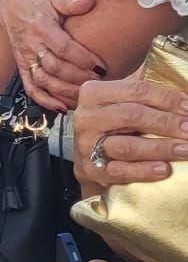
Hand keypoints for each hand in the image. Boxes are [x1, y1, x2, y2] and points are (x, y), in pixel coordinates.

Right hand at [0, 0, 102, 110]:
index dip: (82, 59)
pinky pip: (31, 88)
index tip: (101, 67)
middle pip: (55, 67)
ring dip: (64, 92)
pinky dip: (46, 101)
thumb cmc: (37, 4)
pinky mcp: (22, 68)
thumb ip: (72, 3)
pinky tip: (62, 107)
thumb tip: (92, 0)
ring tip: (84, 97)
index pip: (63, 47)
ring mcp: (25, 59)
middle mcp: (32, 45)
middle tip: (98, 83)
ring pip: (44, 81)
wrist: (11, 6)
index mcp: (42, 27)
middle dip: (78, 78)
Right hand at [73, 73, 187, 185]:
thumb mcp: (118, 99)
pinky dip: (144, 171)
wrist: (84, 152)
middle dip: (167, 123)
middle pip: (132, 116)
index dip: (166, 98)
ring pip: (128, 146)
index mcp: (94, 92)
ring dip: (161, 148)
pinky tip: (164, 169)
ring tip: (186, 149)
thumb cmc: (110, 121)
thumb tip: (181, 92)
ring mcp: (87, 145)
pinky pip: (121, 171)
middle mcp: (87, 117)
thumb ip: (141, 91)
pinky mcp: (92, 170)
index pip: (136, 90)